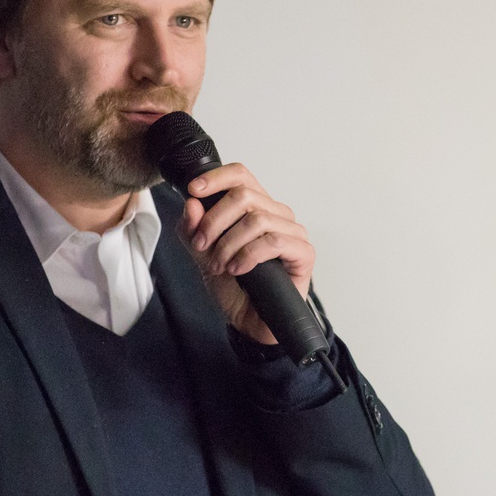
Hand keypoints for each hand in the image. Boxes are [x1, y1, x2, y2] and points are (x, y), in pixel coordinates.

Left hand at [176, 162, 314, 344]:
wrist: (249, 320)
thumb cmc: (234, 285)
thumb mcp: (203, 254)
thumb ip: (193, 229)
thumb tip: (192, 204)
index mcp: (255, 207)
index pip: (240, 175)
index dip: (216, 178)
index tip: (193, 191)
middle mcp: (276, 214)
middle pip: (244, 195)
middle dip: (215, 221)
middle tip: (202, 245)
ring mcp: (293, 232)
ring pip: (257, 219)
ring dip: (229, 244)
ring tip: (219, 265)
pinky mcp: (304, 252)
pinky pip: (274, 242)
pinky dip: (249, 255)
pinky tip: (238, 269)